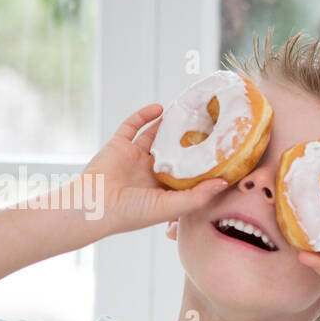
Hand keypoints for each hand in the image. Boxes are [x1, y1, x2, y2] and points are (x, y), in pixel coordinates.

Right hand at [80, 103, 228, 234]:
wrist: (95, 206)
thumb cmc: (133, 213)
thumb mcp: (171, 207)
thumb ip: (198, 196)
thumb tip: (224, 182)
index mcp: (164, 189)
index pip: (187, 172)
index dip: (202, 162)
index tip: (220, 148)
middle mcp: (150, 172)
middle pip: (173, 151)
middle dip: (187, 139)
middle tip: (205, 124)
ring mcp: (134, 158)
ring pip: (154, 135)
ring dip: (167, 124)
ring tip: (185, 111)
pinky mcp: (119, 145)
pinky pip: (132, 126)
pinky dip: (143, 115)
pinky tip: (158, 107)